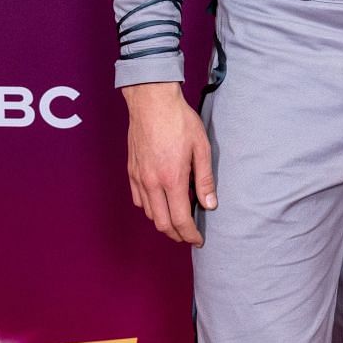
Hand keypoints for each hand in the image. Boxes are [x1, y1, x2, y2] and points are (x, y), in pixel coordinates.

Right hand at [123, 82, 215, 245]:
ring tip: (179, 218)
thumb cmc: (179, 120)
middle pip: (163, 223)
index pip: (181, 220)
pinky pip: (139, 199)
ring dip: (164, 221)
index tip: (199, 240)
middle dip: (177, 235)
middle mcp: (152, 182)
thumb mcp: (201, 147)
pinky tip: (161, 201)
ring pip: (150, 213)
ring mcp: (139, 177)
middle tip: (190, 235)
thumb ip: (205, 179)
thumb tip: (210, 205)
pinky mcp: (132, 171)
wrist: (152, 101)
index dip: (190, 235)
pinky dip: (151, 208)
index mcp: (172, 179)